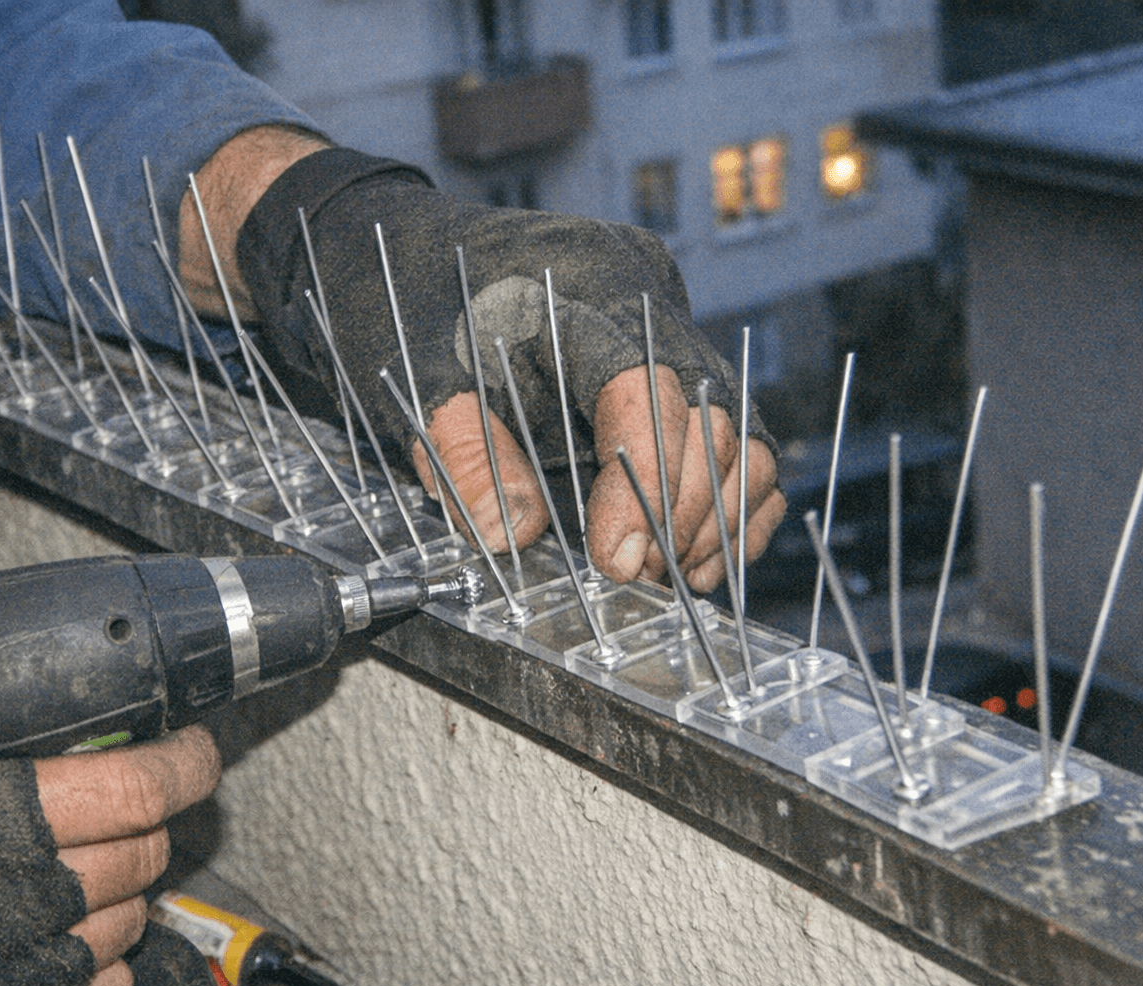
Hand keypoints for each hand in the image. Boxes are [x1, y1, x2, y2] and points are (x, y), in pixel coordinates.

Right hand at [39, 725, 221, 985]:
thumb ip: (3, 756)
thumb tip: (86, 729)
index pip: (140, 788)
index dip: (184, 765)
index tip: (192, 750)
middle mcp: (19, 894)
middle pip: (147, 853)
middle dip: (144, 830)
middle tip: (109, 817)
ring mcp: (28, 966)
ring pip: (134, 918)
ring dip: (120, 896)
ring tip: (62, 880)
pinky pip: (111, 985)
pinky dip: (101, 961)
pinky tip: (55, 936)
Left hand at [230, 146, 784, 590]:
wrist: (403, 251)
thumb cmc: (409, 305)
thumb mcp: (416, 377)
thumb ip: (464, 453)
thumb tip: (514, 533)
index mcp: (582, 289)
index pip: (645, 390)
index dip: (644, 484)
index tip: (617, 559)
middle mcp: (646, 299)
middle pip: (710, 415)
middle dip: (685, 512)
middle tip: (637, 577)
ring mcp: (671, 326)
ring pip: (738, 429)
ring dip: (716, 514)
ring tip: (670, 577)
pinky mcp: (676, 361)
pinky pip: (736, 436)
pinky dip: (729, 501)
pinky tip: (695, 556)